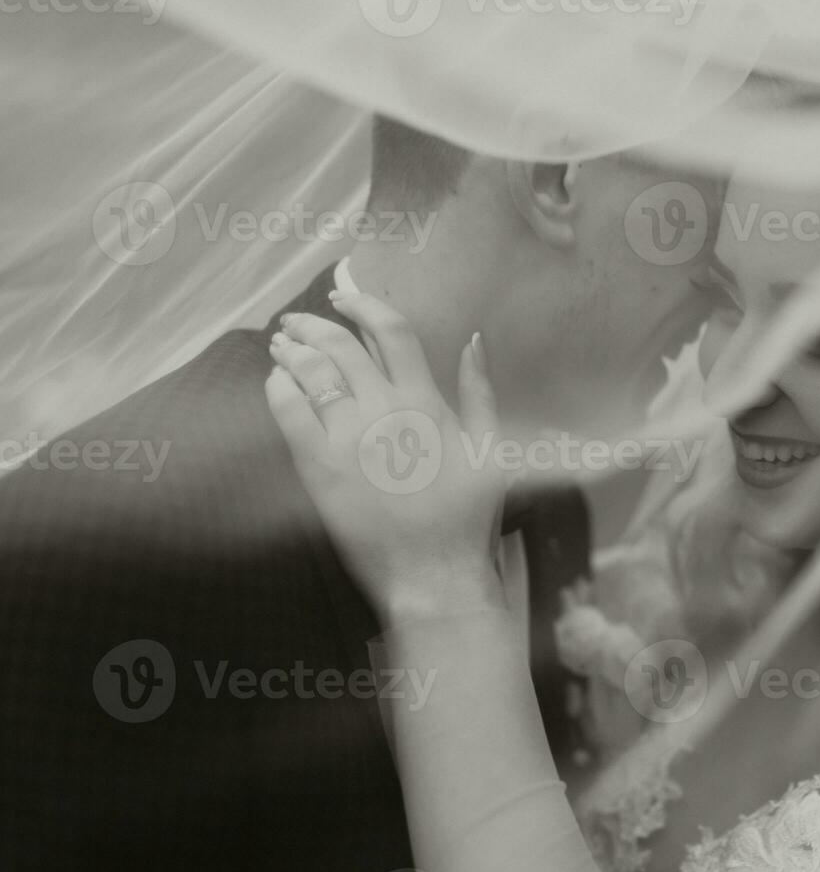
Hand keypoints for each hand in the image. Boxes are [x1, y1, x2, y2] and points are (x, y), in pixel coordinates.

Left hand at [265, 292, 504, 618]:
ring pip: (311, 372)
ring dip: (292, 351)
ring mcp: (349, 439)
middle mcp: (387, 412)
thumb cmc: (468, 518)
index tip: (345, 297)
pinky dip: (278, 389)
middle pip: (341, 345)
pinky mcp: (320, 469)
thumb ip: (480, 391)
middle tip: (299, 323)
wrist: (435, 574)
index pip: (391, 332)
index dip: (364, 305)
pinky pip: (288, 412)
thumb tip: (474, 340)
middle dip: (314, 325)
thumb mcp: (490, 450)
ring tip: (282, 347)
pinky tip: (277, 385)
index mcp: (428, 404)